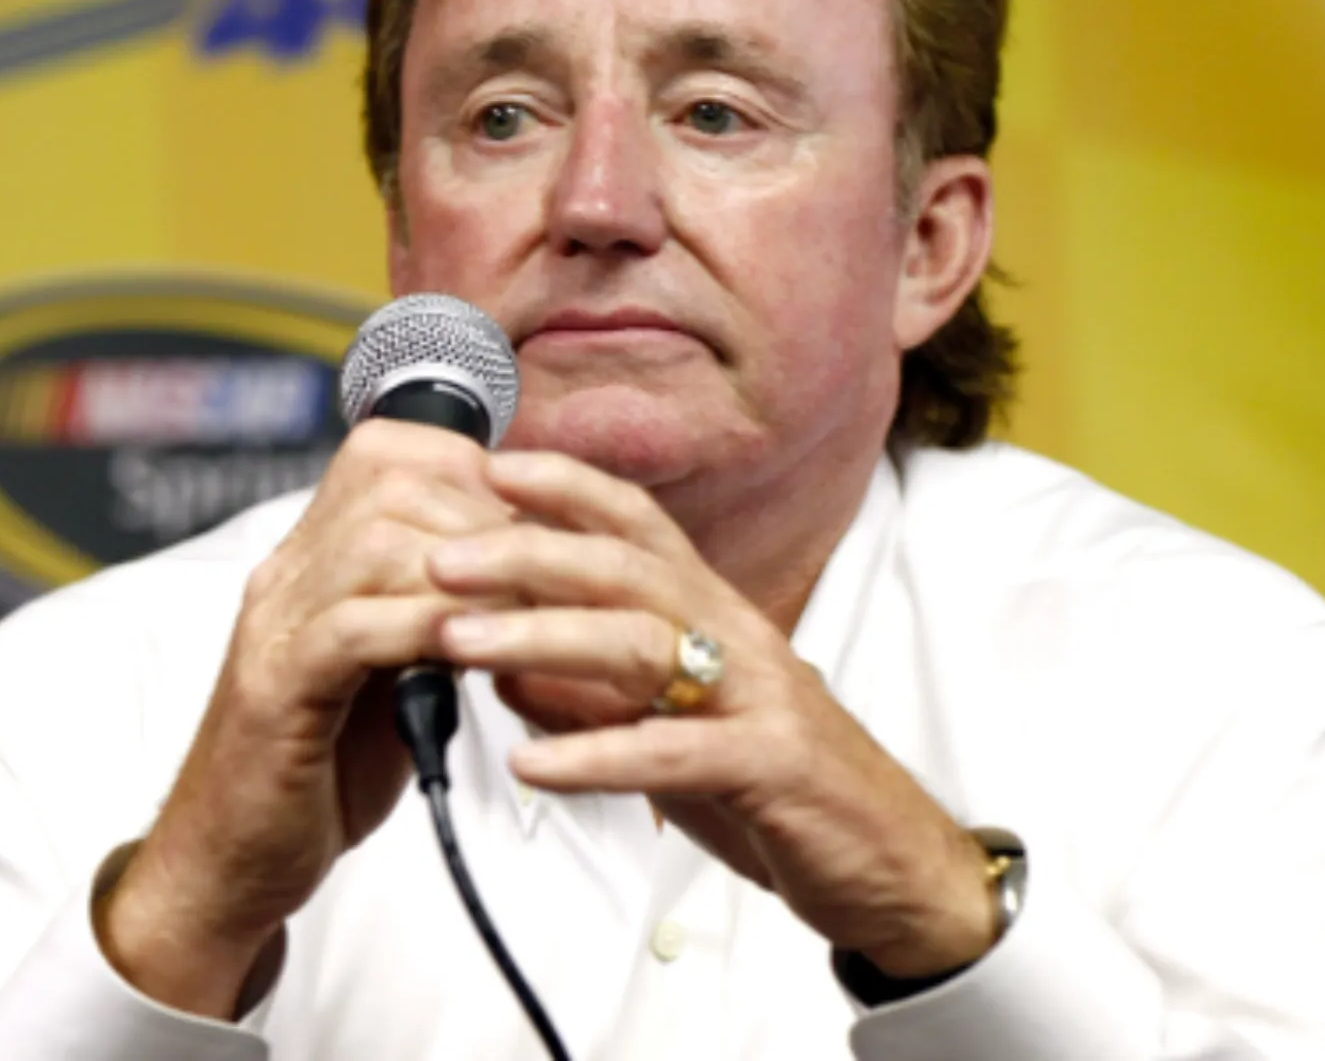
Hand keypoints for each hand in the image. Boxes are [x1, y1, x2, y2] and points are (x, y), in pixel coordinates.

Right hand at [96, 421, 516, 1017]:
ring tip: (519, 609)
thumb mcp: (398, 661)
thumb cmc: (330, 759)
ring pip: (375, 545)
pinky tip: (466, 650)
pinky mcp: (273, 688)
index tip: (527, 519)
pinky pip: (351, 628)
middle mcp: (288, 571)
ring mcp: (274, 624)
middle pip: (389, 484)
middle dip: (481, 519)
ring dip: (464, 572)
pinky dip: (421, 628)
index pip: (386, 452)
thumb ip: (440, 603)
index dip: (467, 470)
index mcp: (316, 553)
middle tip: (539, 569)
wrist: (232, 858)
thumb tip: (527, 561)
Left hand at [429, 449, 998, 978]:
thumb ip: (594, 693)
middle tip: (438, 557)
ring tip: (458, 644)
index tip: (489, 467)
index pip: (636, 524)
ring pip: (642, 644)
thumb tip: (502, 671)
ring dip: (543, 639)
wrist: (886, 858)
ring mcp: (757, 693)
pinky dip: (598, 753)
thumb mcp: (674, 723)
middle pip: (626, 567)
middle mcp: (733, 633)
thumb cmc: (768, 779)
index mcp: (710, 610)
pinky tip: (530, 765)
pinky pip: (676, 753)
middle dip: (528, 553)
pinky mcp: (773, 765)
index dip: (567, 488)